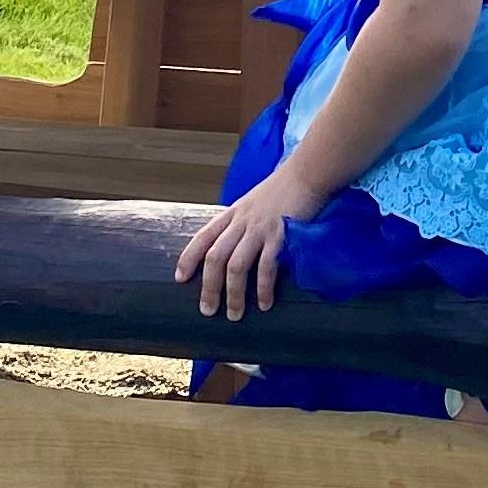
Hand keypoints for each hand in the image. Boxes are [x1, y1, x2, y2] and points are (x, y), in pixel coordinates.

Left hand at [173, 175, 312, 317]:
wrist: (307, 174)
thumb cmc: (283, 190)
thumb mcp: (252, 202)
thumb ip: (241, 223)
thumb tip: (232, 247)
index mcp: (232, 214)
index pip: (203, 237)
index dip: (188, 258)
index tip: (180, 278)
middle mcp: (241, 222)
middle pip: (216, 257)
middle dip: (209, 287)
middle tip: (207, 310)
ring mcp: (260, 229)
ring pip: (237, 266)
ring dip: (234, 293)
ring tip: (234, 314)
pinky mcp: (280, 236)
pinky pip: (267, 266)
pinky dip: (263, 287)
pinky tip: (264, 303)